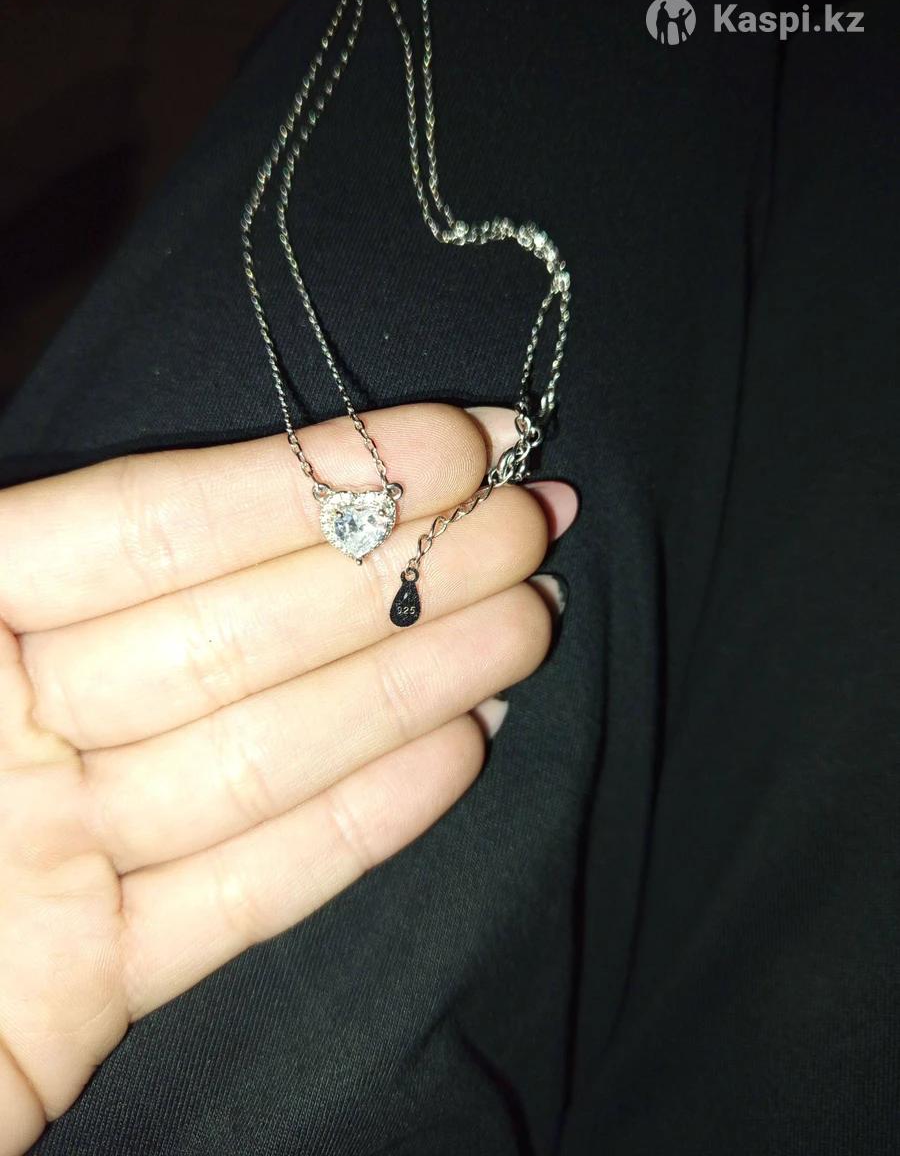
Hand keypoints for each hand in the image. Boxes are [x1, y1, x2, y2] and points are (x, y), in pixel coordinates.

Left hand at [0, 403, 575, 1152]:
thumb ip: (6, 559)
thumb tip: (86, 491)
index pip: (150, 530)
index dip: (305, 481)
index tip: (448, 447)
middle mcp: (9, 727)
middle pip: (234, 633)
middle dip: (392, 573)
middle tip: (533, 521)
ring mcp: (59, 854)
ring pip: (261, 751)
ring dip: (407, 685)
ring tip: (531, 623)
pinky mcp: (92, 984)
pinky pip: (243, 888)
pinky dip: (357, 827)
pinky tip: (461, 751)